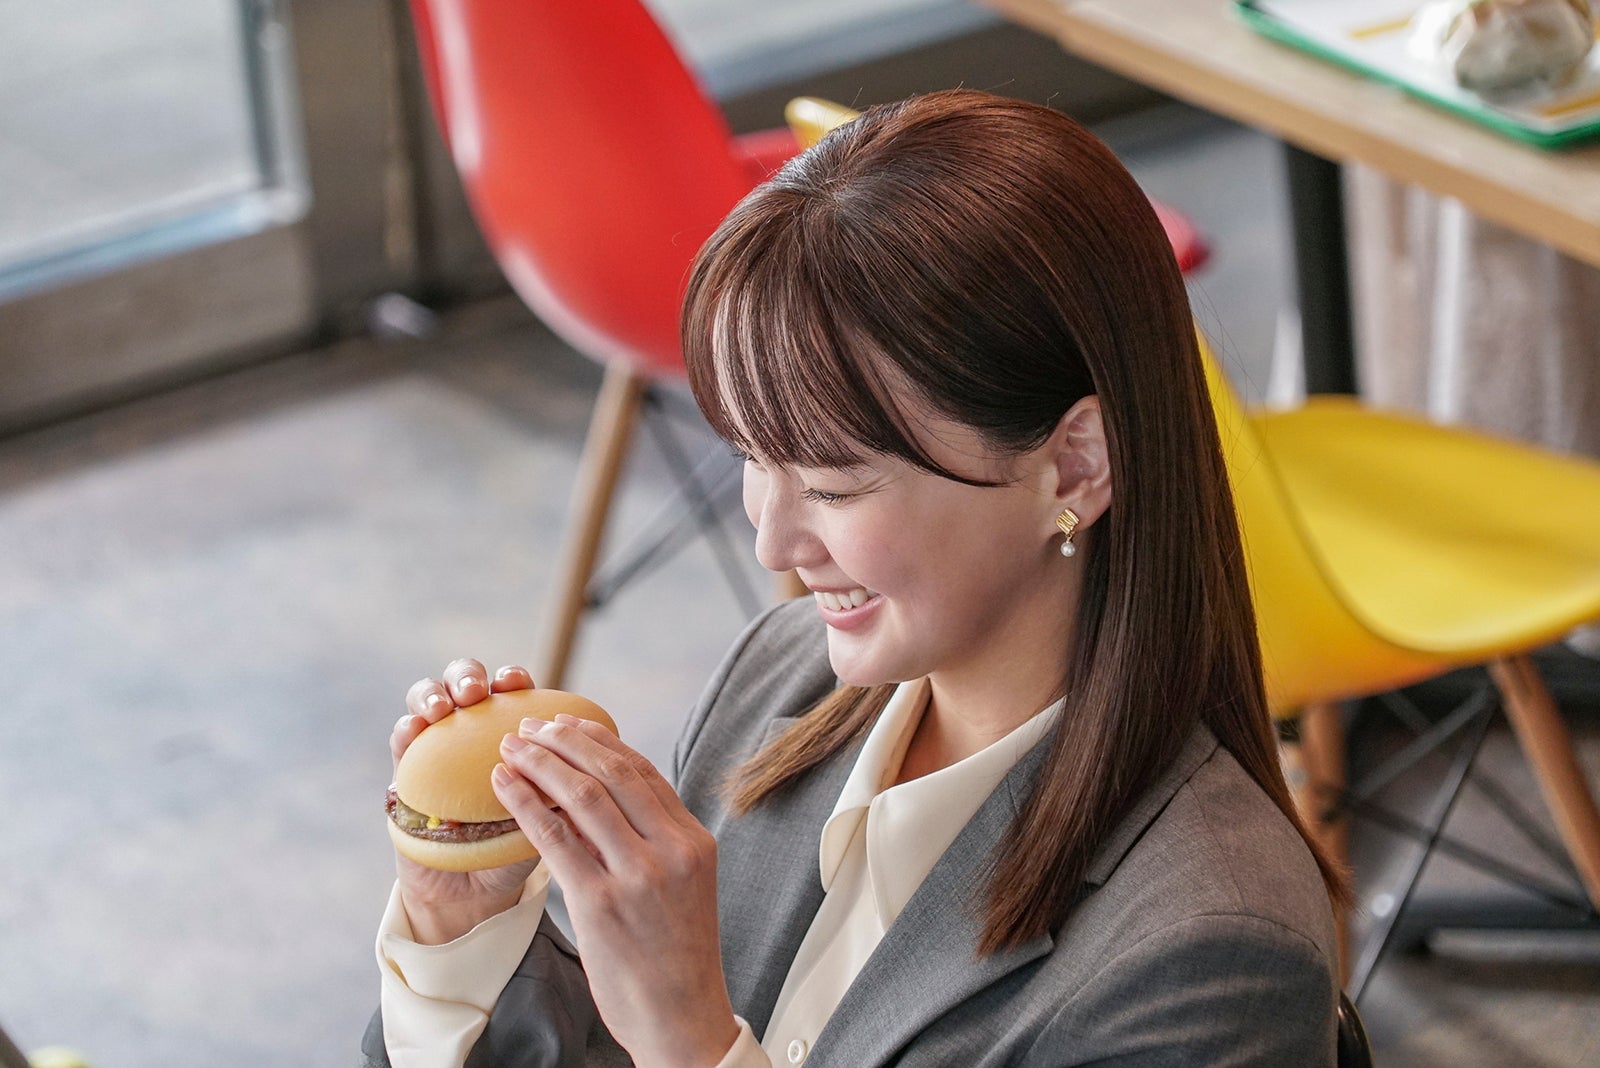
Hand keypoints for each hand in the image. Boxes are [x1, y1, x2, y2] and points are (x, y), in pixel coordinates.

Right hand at [391, 658, 539, 944]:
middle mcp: (473, 729)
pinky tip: (414, 729)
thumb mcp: (547, 816)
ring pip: (427, 698)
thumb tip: (588, 763)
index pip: (512, 689)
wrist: (476, 892)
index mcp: (513, 729)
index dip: (513, 679)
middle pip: (466, 680)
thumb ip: (559, 786)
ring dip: (432, 693)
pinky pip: (402, 739)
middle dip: (468, 675)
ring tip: (442, 708)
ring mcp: (437, 747)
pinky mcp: (407, 771)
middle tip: (476, 693)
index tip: (518, 683)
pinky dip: (406, 728)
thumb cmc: (519, 848)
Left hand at [493, 716, 740, 1067]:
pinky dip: (524, 804)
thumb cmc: (676, 955)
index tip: (569, 722)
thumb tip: (604, 800)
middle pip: (611, 773)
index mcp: (693, 841)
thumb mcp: (683, 886)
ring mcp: (636, 875)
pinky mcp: (599, 903)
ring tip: (510, 747)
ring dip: (539, 763)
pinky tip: (501, 787)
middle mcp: (669, 850)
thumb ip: (654, 842)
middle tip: (530, 725)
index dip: (601, 740)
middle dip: (564, 741)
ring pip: (581, 796)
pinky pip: (553, 838)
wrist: (681, 1017)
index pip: (643, 772)